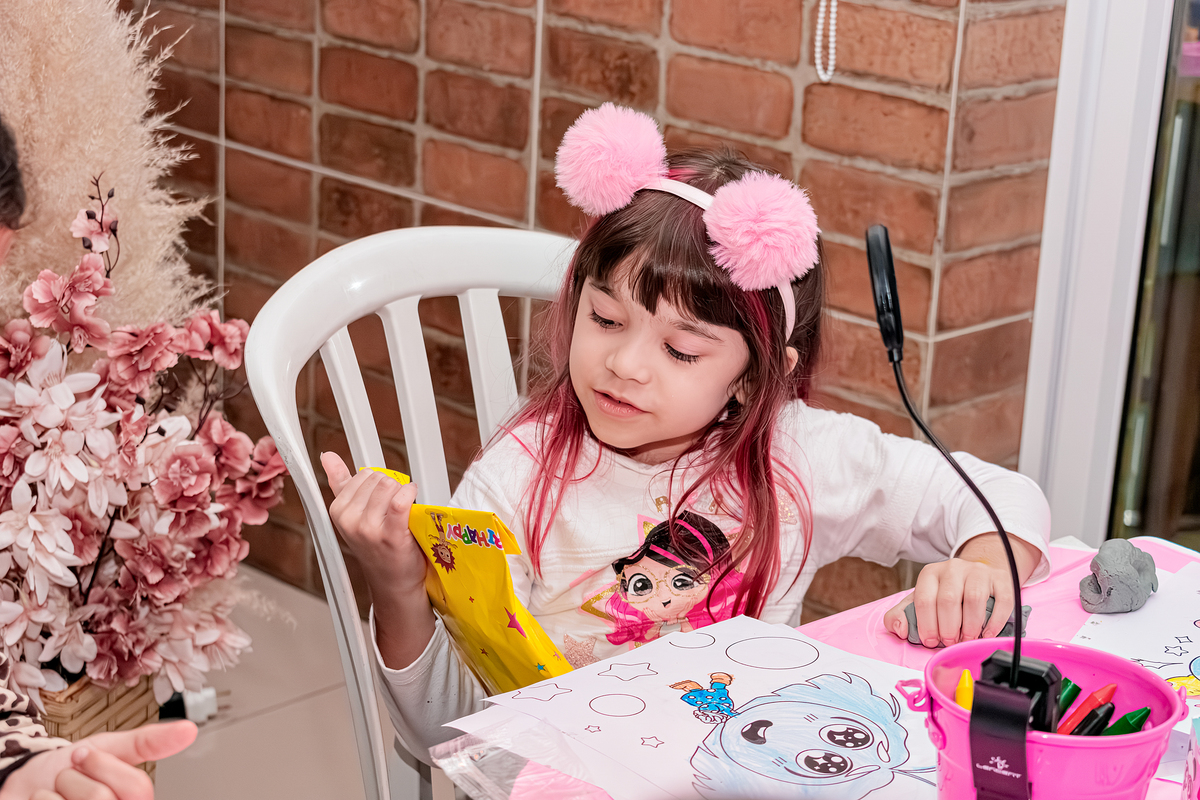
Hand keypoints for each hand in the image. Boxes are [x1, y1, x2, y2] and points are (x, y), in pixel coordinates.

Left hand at [1, 720, 196, 799]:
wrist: (28, 784)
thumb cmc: (72, 770)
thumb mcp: (112, 748)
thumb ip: (149, 741)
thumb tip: (188, 730)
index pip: (138, 789)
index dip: (106, 766)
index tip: (86, 755)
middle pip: (103, 798)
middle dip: (77, 777)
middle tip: (71, 776)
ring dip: (56, 790)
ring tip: (57, 791)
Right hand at [321, 453, 436, 669]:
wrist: (393, 582)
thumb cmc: (377, 547)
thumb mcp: (353, 515)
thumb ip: (339, 482)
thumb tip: (327, 456)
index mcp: (338, 511)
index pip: (363, 475)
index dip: (379, 484)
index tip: (382, 500)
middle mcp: (349, 520)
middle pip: (379, 478)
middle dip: (392, 487)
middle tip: (395, 509)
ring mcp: (369, 529)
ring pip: (390, 486)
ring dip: (403, 493)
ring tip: (403, 513)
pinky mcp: (391, 535)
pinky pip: (400, 500)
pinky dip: (410, 494)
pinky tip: (412, 500)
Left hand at [883, 532, 1041, 646]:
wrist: (976, 576)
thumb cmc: (946, 594)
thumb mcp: (920, 601)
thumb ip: (902, 615)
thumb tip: (899, 629)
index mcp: (931, 573)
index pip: (925, 599)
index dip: (927, 625)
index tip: (931, 641)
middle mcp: (954, 568)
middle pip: (948, 600)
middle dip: (948, 628)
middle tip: (950, 642)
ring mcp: (979, 572)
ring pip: (974, 599)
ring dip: (970, 626)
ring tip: (968, 639)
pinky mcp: (1001, 579)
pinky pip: (1001, 601)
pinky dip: (994, 622)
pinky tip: (987, 634)